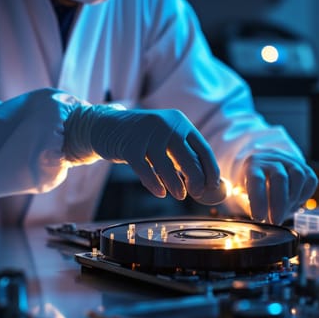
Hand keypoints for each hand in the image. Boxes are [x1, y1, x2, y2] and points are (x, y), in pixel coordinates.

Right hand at [63, 105, 224, 203]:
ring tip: (180, 196)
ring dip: (176, 185)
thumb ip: (183, 154)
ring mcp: (147, 134)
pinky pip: (146, 170)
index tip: (213, 186)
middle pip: (188, 157)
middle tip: (197, 193)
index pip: (203, 148)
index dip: (211, 170)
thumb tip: (206, 181)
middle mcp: (166, 125)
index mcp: (180, 122)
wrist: (105, 126)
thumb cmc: (142, 138)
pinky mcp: (129, 146)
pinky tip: (160, 192)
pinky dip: (154, 184)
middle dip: (196, 179)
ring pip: (167, 166)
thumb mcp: (165, 138)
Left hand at [241, 149, 317, 224]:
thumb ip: (247, 205)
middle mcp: (272, 159)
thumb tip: (259, 221)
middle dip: (279, 204)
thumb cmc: (249, 182)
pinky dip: (304, 195)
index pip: (256, 179)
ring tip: (284, 212)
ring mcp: (289, 161)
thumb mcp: (240, 192)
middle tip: (275, 222)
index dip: (258, 200)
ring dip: (292, 199)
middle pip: (280, 178)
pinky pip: (310, 180)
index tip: (258, 218)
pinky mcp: (303, 166)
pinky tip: (294, 202)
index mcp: (253, 164)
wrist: (262, 162)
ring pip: (298, 176)